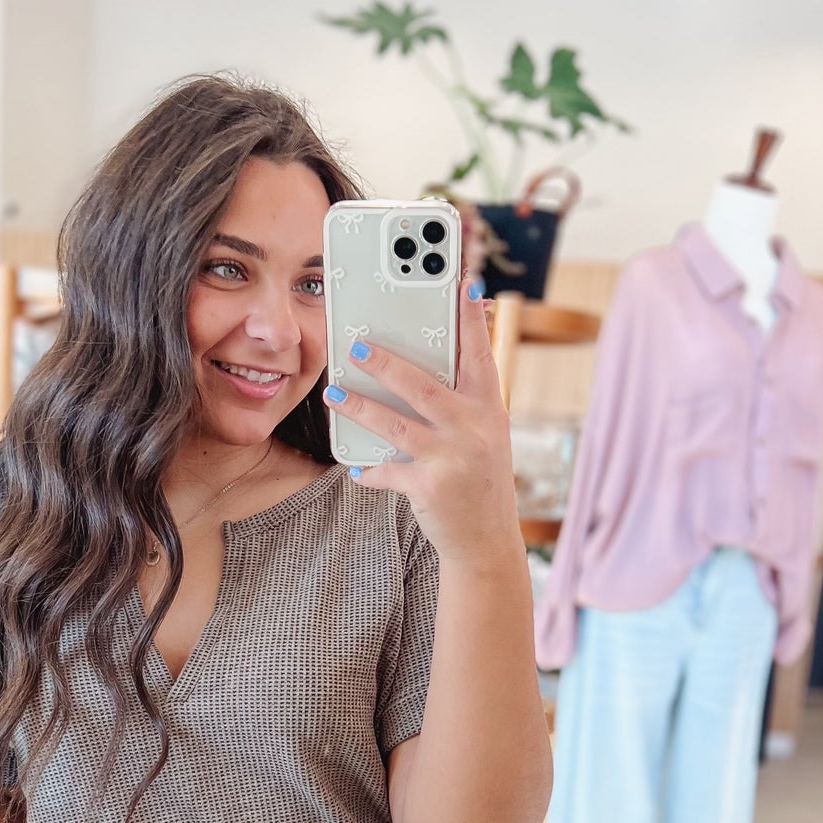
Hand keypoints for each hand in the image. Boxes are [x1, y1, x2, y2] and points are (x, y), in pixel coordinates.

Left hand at [324, 277, 519, 566]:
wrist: (486, 540)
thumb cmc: (478, 477)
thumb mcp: (483, 433)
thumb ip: (462, 398)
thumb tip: (424, 359)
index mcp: (488, 408)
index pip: (479, 353)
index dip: (470, 318)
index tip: (462, 282)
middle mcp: (474, 429)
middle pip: (424, 386)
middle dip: (387, 363)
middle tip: (356, 345)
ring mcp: (452, 459)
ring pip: (396, 426)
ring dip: (360, 407)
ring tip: (334, 392)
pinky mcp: (430, 488)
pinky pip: (389, 472)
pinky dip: (369, 471)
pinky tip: (353, 467)